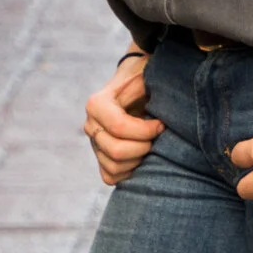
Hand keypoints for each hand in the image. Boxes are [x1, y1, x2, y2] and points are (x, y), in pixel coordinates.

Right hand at [83, 50, 162, 188]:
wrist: (135, 85)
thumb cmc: (144, 79)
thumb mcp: (146, 76)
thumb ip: (148, 88)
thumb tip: (160, 112)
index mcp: (97, 104)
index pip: (119, 127)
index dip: (145, 130)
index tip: (162, 124)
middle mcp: (90, 125)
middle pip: (116, 151)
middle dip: (144, 147)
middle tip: (158, 136)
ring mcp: (93, 143)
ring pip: (114, 167)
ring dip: (139, 160)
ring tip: (152, 145)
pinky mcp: (100, 157)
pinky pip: (110, 176)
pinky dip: (129, 172)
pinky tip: (142, 157)